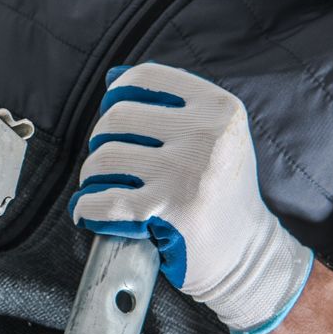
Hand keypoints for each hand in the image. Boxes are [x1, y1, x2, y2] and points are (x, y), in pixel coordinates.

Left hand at [68, 63, 312, 333]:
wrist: (247, 255)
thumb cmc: (220, 191)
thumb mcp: (215, 138)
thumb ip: (169, 106)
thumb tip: (113, 77)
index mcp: (219, 108)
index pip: (145, 78)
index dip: (117, 95)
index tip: (114, 115)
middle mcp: (206, 136)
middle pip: (116, 118)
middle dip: (102, 141)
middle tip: (110, 163)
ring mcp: (185, 173)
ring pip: (103, 159)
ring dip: (92, 177)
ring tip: (105, 188)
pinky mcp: (166, 212)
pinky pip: (101, 201)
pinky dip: (86, 208)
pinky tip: (89, 211)